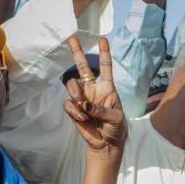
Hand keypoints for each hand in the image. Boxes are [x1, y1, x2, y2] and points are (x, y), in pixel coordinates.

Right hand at [64, 37, 127, 153]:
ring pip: (72, 85)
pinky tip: (81, 118)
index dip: (104, 53)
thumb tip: (84, 104)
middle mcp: (93, 89)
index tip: (102, 39)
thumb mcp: (116, 118)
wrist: (106, 144)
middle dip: (77, 52)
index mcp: (108, 88)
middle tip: (72, 38)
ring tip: (82, 107)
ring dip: (75, 93)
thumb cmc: (116, 128)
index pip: (106, 67)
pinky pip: (68, 103)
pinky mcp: (74, 109)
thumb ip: (101, 110)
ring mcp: (82, 98)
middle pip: (83, 67)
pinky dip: (73, 110)